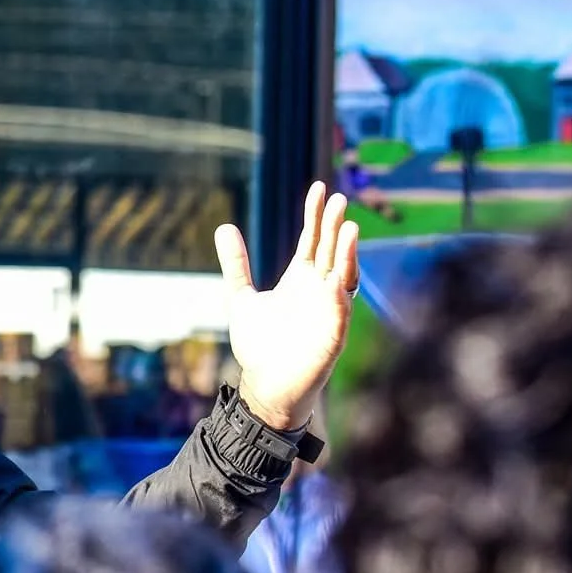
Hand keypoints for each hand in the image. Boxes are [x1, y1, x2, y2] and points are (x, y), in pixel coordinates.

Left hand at [217, 181, 360, 431]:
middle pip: (330, 250)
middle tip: (337, 199)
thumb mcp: (240, 296)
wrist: (265, 385)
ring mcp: (328, 311)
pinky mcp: (332, 336)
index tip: (318, 187)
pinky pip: (339, 314)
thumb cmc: (258, 344)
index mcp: (300, 279)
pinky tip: (335, 281)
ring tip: (349, 228)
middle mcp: (319, 290)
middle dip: (333, 226)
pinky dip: (338, 298)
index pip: (312, 240)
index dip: (315, 215)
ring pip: (343, 276)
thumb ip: (236, 264)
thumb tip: (223, 226)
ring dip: (347, 254)